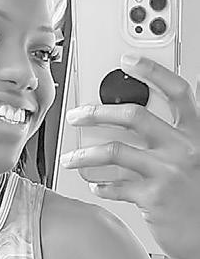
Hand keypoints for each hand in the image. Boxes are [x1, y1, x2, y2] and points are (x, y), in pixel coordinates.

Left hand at [61, 55, 199, 258]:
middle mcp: (183, 148)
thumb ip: (172, 139)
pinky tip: (96, 186)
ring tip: (71, 158)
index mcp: (195, 134)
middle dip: (98, 111)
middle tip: (77, 115)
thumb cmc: (196, 197)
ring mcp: (168, 172)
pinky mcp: (153, 197)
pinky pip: (117, 186)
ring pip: (115, 151)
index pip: (177, 92)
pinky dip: (102, 186)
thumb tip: (135, 123)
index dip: (153, 71)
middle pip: (134, 116)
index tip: (129, 61)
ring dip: (85, 154)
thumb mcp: (193, 159)